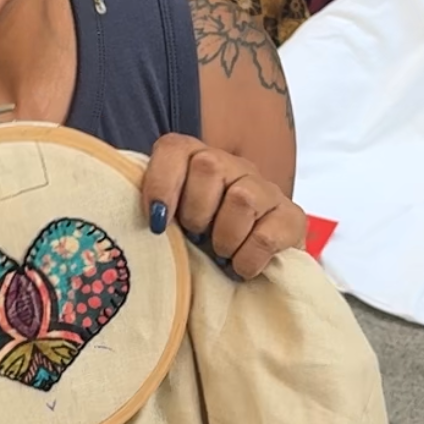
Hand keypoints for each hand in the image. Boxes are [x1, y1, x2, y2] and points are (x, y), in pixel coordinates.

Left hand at [143, 134, 306, 279]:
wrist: (251, 273)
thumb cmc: (199, 249)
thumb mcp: (171, 228)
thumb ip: (152, 214)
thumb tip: (132, 222)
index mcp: (195, 162)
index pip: (174, 149)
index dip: (161, 184)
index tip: (157, 224)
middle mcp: (232, 167)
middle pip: (209, 166)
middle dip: (196, 214)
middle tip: (197, 239)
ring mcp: (265, 190)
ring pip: (241, 198)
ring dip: (224, 239)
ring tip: (221, 255)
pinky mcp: (291, 218)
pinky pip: (267, 234)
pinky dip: (248, 259)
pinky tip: (242, 267)